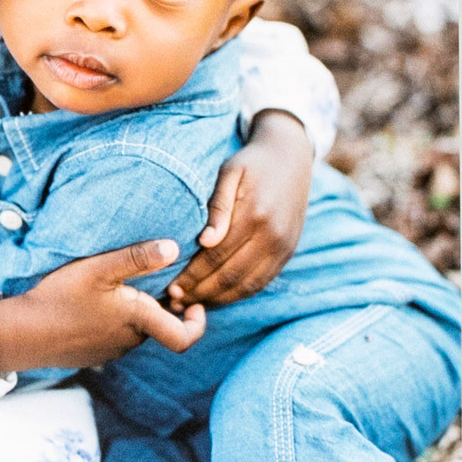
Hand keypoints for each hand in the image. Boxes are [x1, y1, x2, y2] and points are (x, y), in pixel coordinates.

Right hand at [0, 239, 205, 374]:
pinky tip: (92, 303)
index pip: (184, 338)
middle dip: (158, 306)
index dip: (197, 324)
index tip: (194, 304)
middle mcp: (129, 342)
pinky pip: (113, 337)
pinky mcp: (91, 353)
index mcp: (138, 321)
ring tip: (115, 288)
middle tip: (148, 280)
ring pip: (134, 331)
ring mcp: (109, 351)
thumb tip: (174, 248)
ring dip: (133, 313)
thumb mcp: (98, 268)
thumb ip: (137, 258)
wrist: (22, 334)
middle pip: (157, 326)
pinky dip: (113, 321)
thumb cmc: (60, 298)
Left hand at [168, 111, 313, 309]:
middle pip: (231, 276)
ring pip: (247, 286)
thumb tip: (205, 242)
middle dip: (200, 293)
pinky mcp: (288, 252)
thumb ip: (218, 207)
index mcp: (254, 215)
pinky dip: (239, 294)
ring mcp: (284, 247)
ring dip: (218, 300)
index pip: (216, 256)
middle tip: (175, 302)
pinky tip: (218, 297)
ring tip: (192, 305)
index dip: (192, 275)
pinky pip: (262, 282)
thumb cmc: (251, 162)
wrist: (291, 156)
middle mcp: (273, 236)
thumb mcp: (230, 172)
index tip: (171, 287)